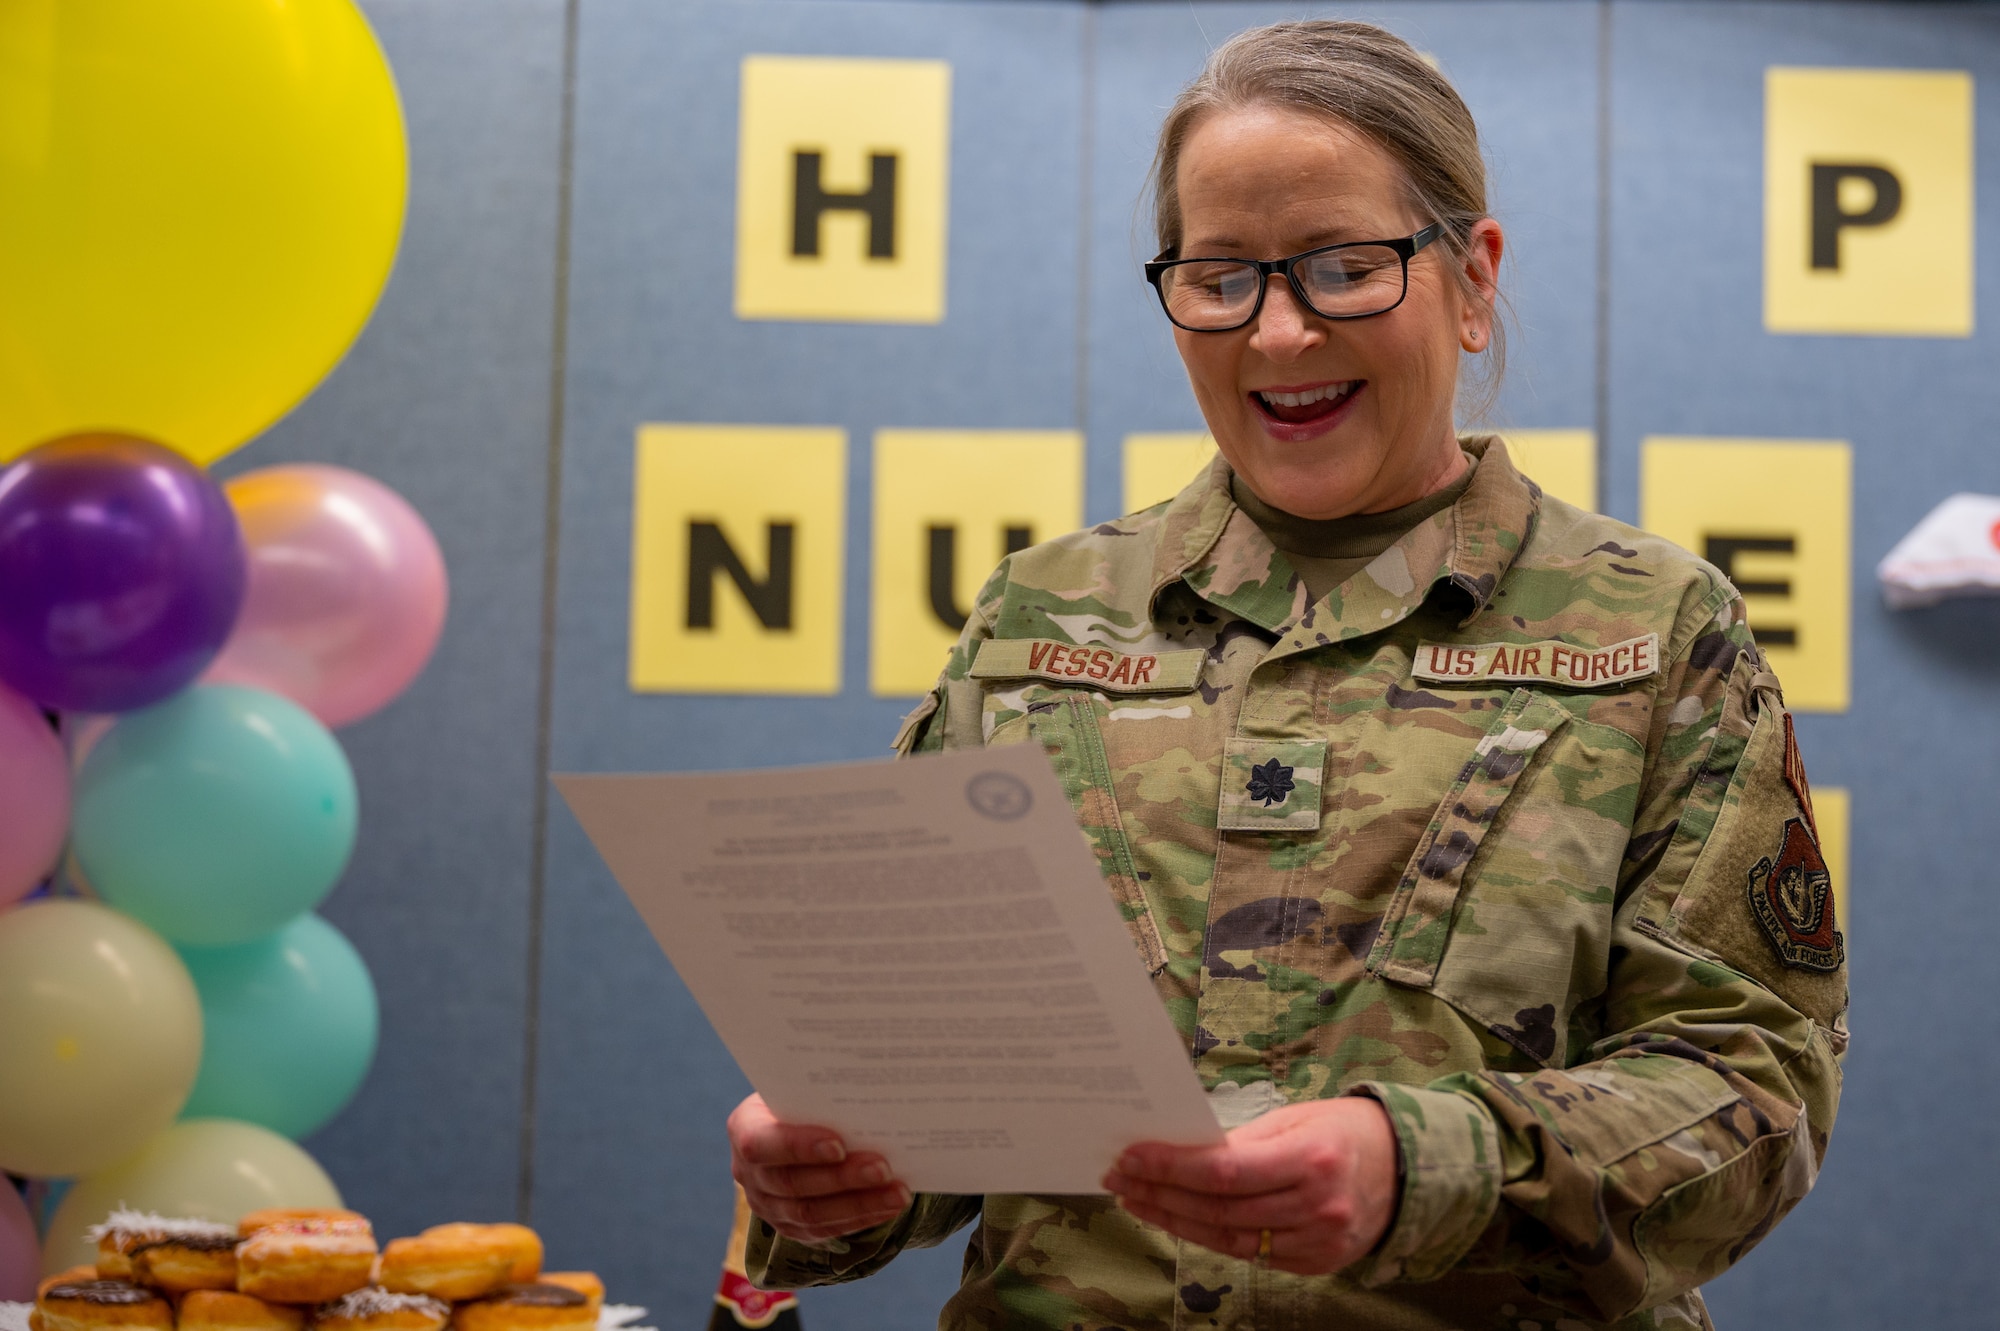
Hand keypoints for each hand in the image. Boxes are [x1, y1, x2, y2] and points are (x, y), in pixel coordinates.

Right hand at [727, 1093, 911, 1242]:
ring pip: (811, 1213)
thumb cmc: (803, 1097)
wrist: (792, 1125)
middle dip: (841, 1178)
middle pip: (792, 1183)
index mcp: (745, 1127)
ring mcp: (767, 1205)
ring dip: (859, 1203)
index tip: (839, 1145)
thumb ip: (823, 1091)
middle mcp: (749, 1172)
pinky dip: (861, 1218)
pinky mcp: (790, 1227)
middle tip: (883, 1168)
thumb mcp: (801, 1087)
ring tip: (897, 1192)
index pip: (761, 1143)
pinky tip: (889, 1205)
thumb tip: (870, 1084)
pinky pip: (826, 1229)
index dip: (798, 1147)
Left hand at [1102, 1097, 1398, 1274]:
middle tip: (1121, 1178)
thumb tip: (1181, 1153)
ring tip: (1139, 1200)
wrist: (1406, 1167)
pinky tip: (1180, 1219)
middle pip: (1221, 1209)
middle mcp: (1318, 1205)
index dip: (1172, 1167)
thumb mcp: (1296, 1118)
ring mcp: (1320, 1241)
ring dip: (1176, 1220)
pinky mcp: (1318, 1263)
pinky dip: (1211, 1237)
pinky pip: (1252, 1255)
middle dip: (1162, 1193)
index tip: (1131, 1157)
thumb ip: (1242, 1141)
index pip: (1225, 1171)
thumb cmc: (1344, 1130)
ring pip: (1230, 1239)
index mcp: (1313, 1158)